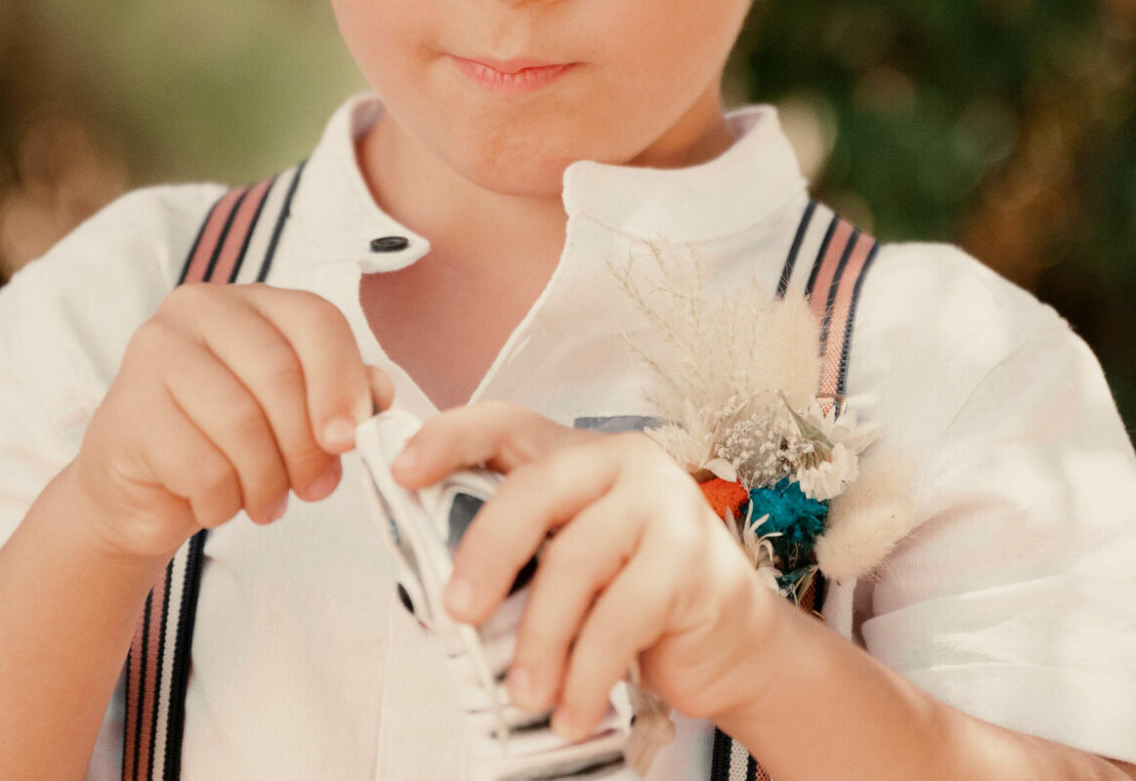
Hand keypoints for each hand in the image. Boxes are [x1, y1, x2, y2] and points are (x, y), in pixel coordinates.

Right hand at [70, 283, 392, 563]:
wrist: (139, 491)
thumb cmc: (223, 444)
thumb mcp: (292, 414)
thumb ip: (340, 396)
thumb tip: (380, 396)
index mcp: (247, 301)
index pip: (315, 319)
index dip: (344, 381)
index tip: (352, 439)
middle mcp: (197, 311)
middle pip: (280, 373)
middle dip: (307, 445)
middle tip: (314, 488)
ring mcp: (154, 354)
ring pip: (241, 423)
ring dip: (266, 481)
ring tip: (266, 502)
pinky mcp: (129, 411)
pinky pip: (201, 467)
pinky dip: (222, 501)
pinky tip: (217, 505)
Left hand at [393, 403, 783, 740]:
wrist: (733, 645)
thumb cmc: (637, 602)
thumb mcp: (568, 567)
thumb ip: (520, 561)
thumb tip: (438, 597)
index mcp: (576, 455)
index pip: (504, 424)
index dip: (448, 440)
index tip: (401, 472)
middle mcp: (621, 463)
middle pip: (535, 490)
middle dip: (486, 552)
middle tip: (456, 612)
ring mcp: (662, 504)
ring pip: (575, 562)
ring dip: (540, 640)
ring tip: (524, 695)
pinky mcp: (691, 558)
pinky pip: (621, 617)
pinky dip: (587, 672)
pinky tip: (571, 709)